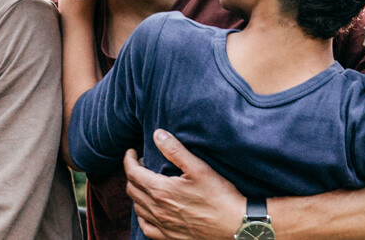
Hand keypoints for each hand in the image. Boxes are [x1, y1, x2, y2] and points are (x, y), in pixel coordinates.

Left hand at [126, 129, 242, 239]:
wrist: (235, 225)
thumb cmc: (220, 196)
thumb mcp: (199, 168)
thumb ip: (175, 150)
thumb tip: (158, 135)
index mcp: (161, 191)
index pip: (132, 173)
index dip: (128, 159)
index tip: (131, 152)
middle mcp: (157, 209)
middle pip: (131, 189)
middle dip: (132, 173)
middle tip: (141, 164)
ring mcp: (162, 225)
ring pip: (137, 207)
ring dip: (137, 193)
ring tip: (146, 183)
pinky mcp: (169, 236)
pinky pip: (146, 227)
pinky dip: (142, 216)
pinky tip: (148, 210)